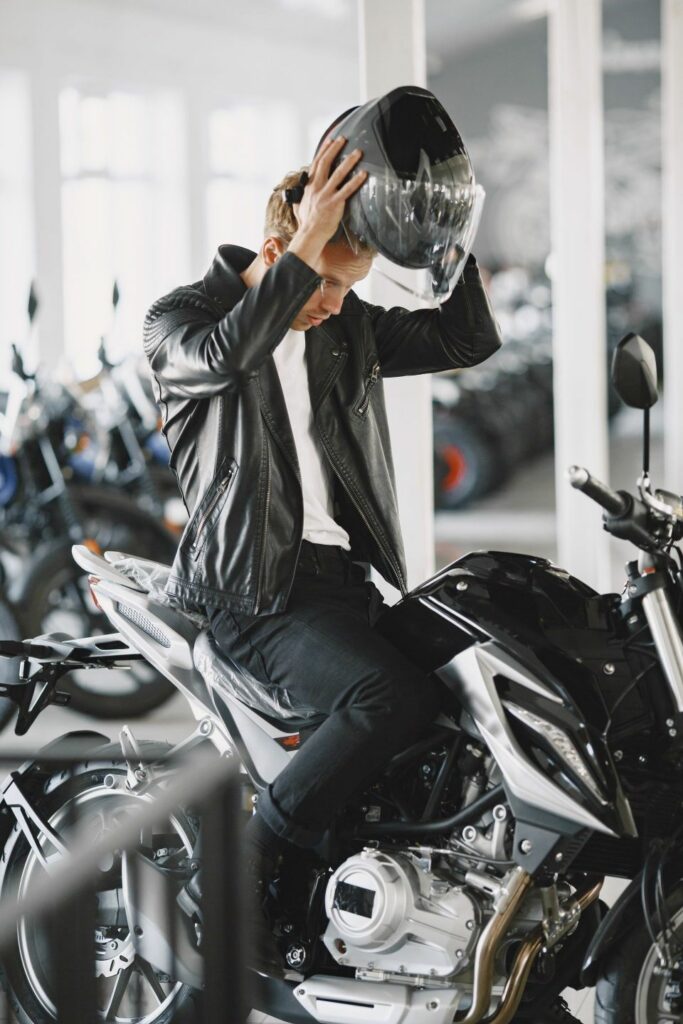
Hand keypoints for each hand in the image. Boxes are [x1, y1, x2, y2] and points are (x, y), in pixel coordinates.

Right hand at [291, 137, 366, 255]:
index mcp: (309, 186)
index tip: (330, 140)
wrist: (309, 235)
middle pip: (326, 162)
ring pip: (338, 173)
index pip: (316, 163)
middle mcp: (317, 188)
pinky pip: (347, 189)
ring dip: (349, 161)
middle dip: (335, 149)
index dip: (324, 150)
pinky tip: (363, 174)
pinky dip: (356, 181)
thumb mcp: (298, 207)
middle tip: (344, 139)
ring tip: (358, 153)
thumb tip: (296, 195)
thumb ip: (299, 198)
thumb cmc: (306, 223)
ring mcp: (326, 195)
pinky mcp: (335, 203)